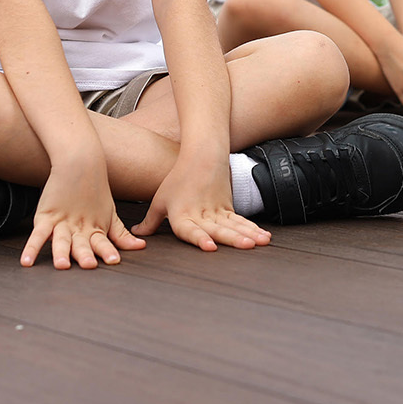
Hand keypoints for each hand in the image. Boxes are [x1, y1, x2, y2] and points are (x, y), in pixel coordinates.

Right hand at [20, 153, 145, 269]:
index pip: (102, 242)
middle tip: (89, 264)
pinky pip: (37, 234)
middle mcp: (79, 228)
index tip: (114, 260)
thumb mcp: (110, 214)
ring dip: (62, 253)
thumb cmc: (95, 191)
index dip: (108, 251)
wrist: (79, 162)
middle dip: (85, 254)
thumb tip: (141, 247)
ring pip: (61, 241)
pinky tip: (26, 261)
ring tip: (62, 265)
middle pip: (81, 244)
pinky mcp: (45, 216)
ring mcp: (61, 222)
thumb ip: (121, 235)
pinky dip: (31, 248)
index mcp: (95, 228)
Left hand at [135, 151, 270, 251]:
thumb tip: (137, 235)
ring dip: (248, 234)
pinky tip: (264, 237)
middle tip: (246, 246)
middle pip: (218, 229)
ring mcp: (217, 211)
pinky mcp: (228, 208)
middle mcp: (201, 215)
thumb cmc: (177, 179)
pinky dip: (253, 229)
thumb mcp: (160, 201)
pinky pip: (241, 221)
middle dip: (233, 239)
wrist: (202, 156)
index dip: (200, 239)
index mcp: (182, 216)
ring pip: (234, 225)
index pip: (191, 230)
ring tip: (261, 242)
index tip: (210, 246)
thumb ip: (150, 222)